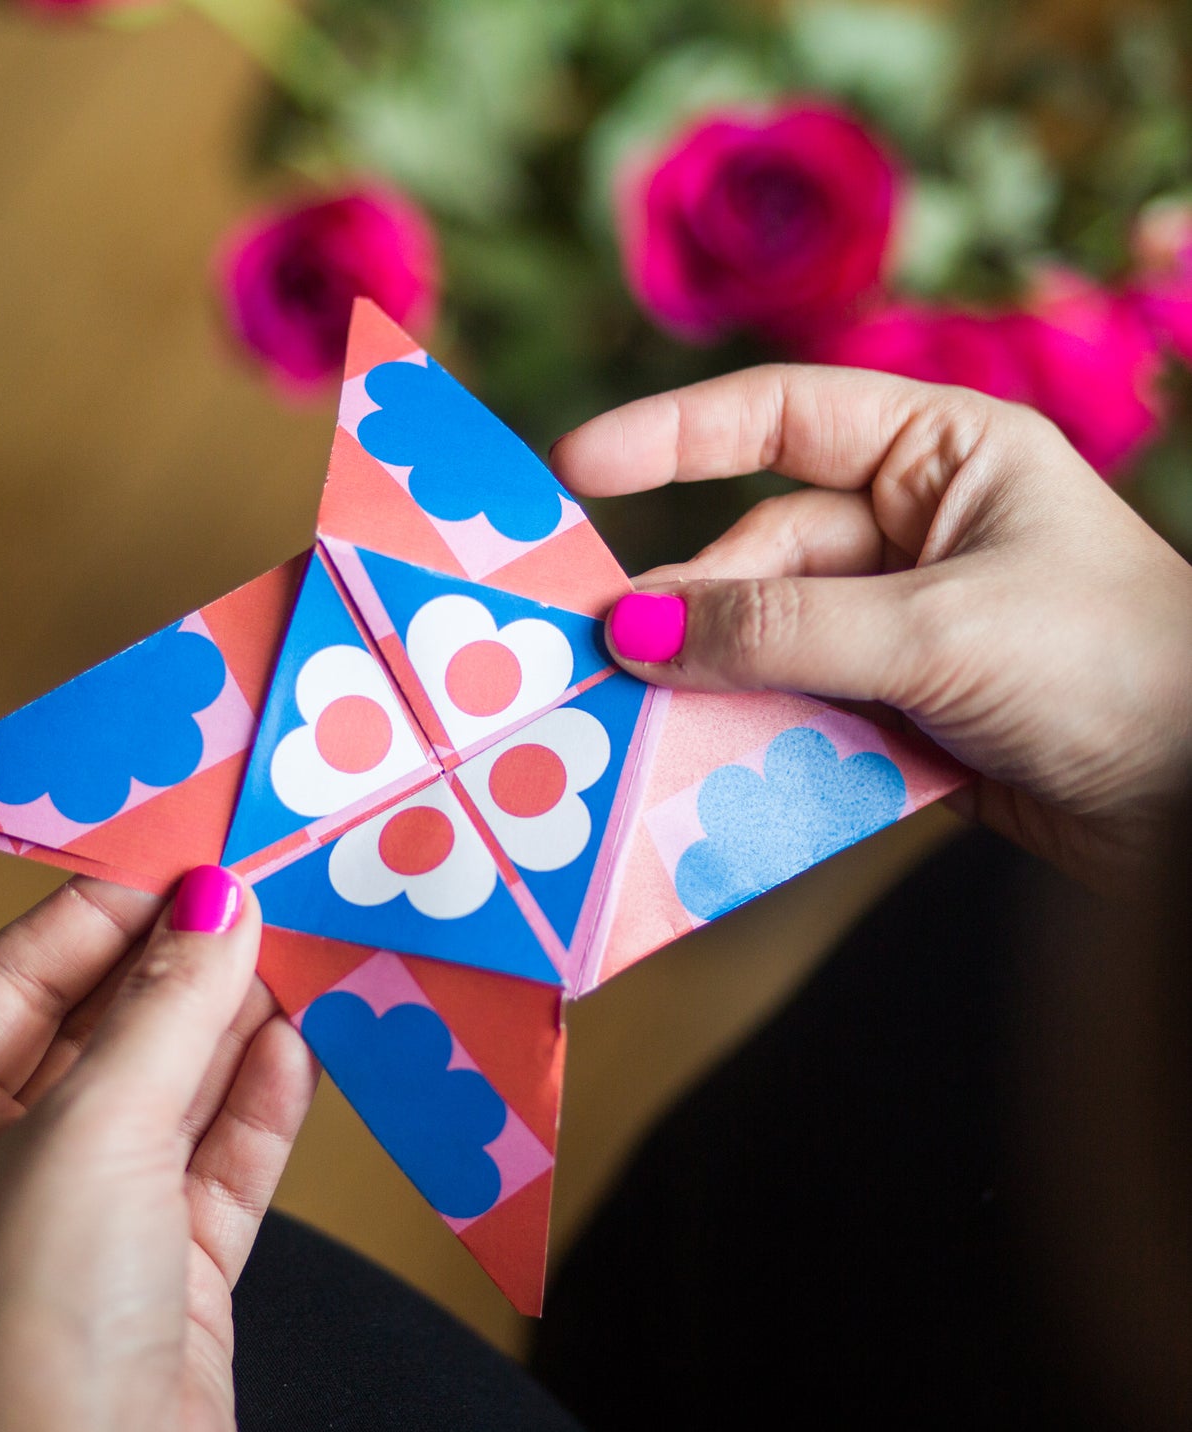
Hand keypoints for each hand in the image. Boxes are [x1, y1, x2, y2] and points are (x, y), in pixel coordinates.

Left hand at [0, 866, 317, 1431]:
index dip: (98, 912)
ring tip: (293, 950)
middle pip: (102, 1028)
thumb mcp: (97, 1128)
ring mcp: (89, 1215)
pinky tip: (300, 1039)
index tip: (182, 858)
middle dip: (178, 967)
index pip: (13, 978)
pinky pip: (218, 1154)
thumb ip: (167, 1005)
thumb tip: (221, 901)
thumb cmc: (42, 1313)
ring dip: (231, 1023)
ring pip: (171, 1086)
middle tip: (254, 895)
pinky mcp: (168, 1261)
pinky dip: (259, 1098)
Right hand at [553, 365, 1191, 889]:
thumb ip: (779, 630)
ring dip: (712, 678)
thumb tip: (633, 629)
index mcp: (945, 454)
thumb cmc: (1108, 667)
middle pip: (763, 551)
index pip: (786, 415)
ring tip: (640, 716)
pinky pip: (793, 705)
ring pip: (767, 637)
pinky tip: (707, 762)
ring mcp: (901, 623)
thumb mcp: (936, 631)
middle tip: (603, 653)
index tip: (576, 469)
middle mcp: (915, 528)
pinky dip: (750, 732)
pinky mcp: (896, 707)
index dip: (675, 435)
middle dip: (692, 604)